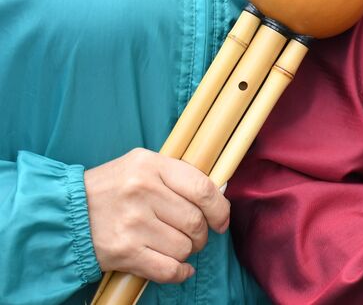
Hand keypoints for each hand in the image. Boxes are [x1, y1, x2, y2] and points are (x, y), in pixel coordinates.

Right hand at [84, 148, 228, 284]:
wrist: (65, 212)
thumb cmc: (112, 188)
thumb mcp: (142, 165)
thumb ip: (177, 175)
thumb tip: (217, 195)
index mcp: (151, 166)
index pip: (203, 189)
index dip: (220, 209)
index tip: (221, 220)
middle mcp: (143, 192)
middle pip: (195, 222)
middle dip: (201, 234)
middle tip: (194, 236)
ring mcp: (132, 223)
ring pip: (183, 247)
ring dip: (186, 252)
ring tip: (175, 246)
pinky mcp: (123, 251)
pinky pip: (167, 269)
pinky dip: (180, 273)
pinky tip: (181, 270)